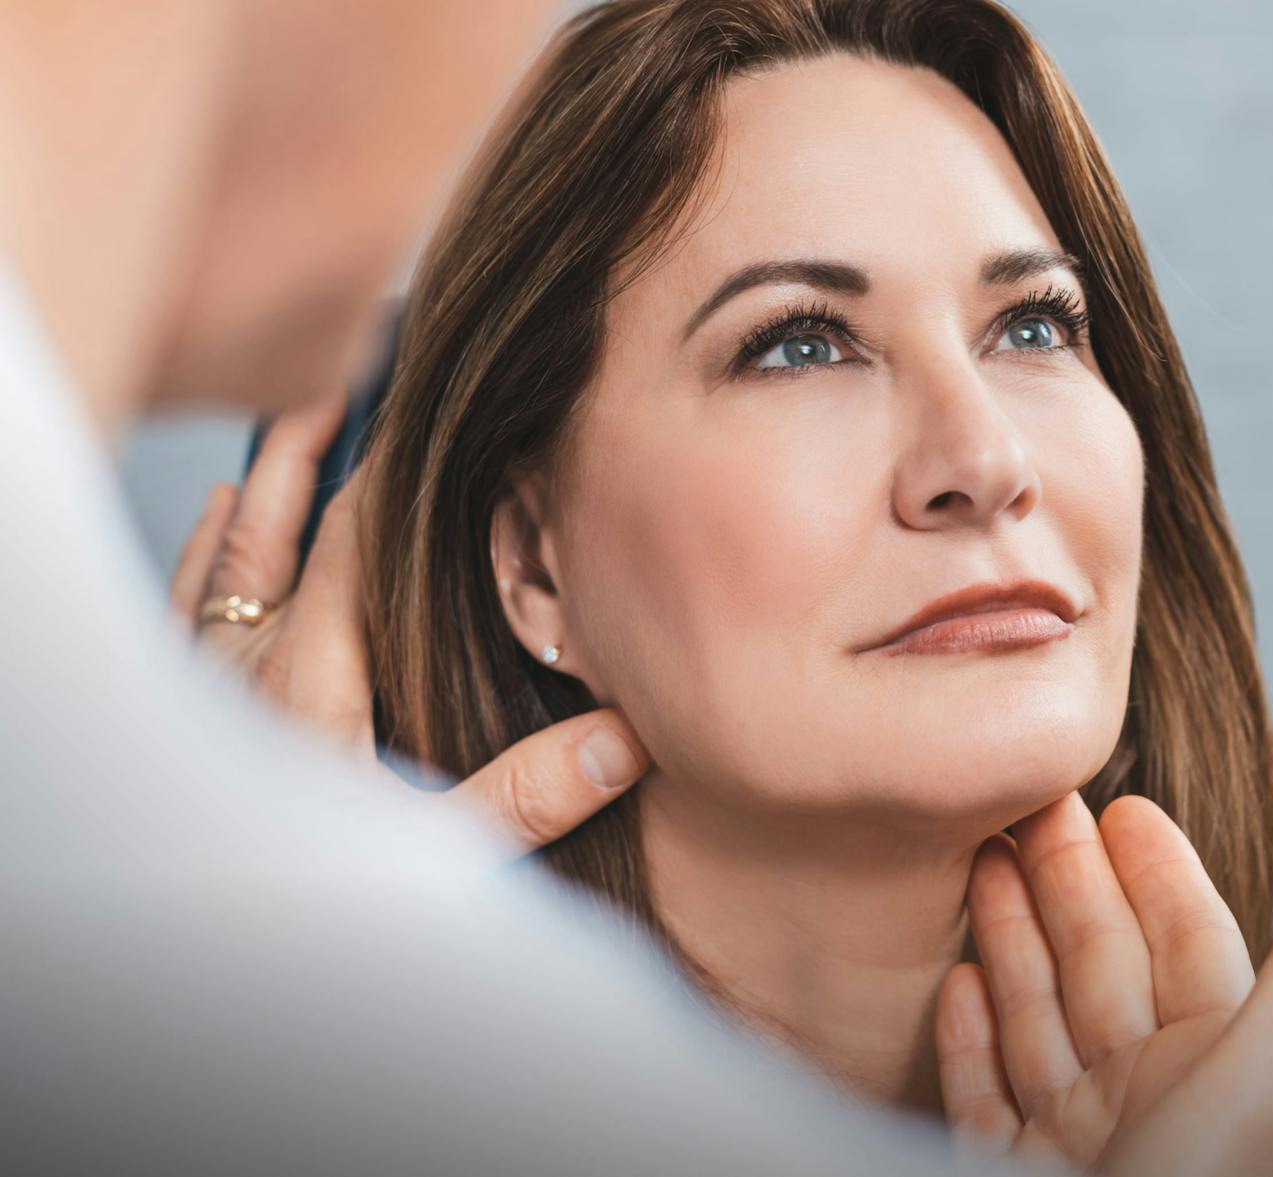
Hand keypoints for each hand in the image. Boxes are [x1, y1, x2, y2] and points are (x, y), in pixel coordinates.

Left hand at [167, 394, 648, 853]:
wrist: (213, 942)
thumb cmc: (311, 895)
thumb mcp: (443, 849)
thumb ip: (531, 792)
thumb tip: (627, 737)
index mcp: (316, 675)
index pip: (354, 541)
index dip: (391, 476)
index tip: (429, 423)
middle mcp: (252, 666)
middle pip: (274, 532)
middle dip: (305, 461)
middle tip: (343, 400)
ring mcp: (208, 689)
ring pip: (221, 567)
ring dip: (250, 505)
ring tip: (279, 451)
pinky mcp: (183, 718)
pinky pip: (182, 612)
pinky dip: (200, 562)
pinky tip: (211, 535)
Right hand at [936, 792, 1272, 1175]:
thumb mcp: (1260, 1080)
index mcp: (1216, 1073)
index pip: (1188, 947)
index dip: (1158, 874)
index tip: (1124, 804)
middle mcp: (1149, 1105)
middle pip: (1104, 970)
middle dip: (1070, 886)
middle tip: (1031, 804)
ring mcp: (1077, 1149)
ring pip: (1042, 1023)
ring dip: (1015, 943)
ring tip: (981, 866)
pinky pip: (989, 1104)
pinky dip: (972, 1043)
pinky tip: (958, 985)